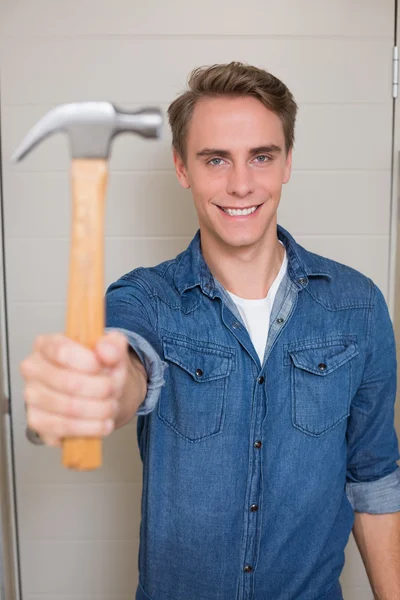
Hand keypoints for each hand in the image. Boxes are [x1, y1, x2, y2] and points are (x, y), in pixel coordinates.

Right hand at [20, 331, 128, 446]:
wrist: (99, 393)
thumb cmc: (99, 368)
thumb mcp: (112, 349)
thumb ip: (113, 345)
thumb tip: (106, 350)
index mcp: (46, 345)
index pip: (61, 351)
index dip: (87, 362)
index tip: (102, 366)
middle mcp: (33, 370)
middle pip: (67, 382)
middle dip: (100, 389)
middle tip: (113, 389)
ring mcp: (32, 398)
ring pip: (69, 408)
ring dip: (99, 409)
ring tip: (111, 406)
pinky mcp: (37, 422)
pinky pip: (65, 429)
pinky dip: (90, 428)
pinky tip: (103, 423)